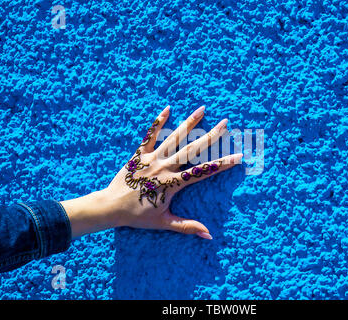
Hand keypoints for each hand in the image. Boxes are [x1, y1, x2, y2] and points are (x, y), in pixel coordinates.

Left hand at [61, 105, 242, 239]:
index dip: (222, 164)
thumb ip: (187, 226)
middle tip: (225, 122)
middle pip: (192, 149)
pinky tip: (167, 109)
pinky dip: (158, 122)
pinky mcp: (139, 154)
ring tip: (202, 109)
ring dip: (189, 123)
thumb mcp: (163, 222)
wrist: (110, 206)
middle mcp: (165, 167)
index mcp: (172, 183)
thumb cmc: (137, 216)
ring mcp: (152, 158)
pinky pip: (150, 135)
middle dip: (211, 135)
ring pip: (174, 137)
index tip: (238, 157)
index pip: (203, 172)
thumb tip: (209, 235)